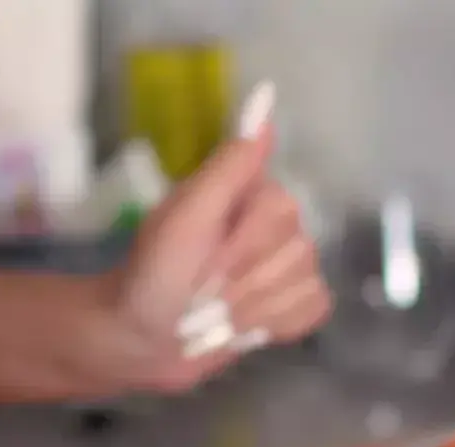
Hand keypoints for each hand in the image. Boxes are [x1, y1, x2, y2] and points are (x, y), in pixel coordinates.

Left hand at [99, 82, 333, 393]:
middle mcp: (276, 226)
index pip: (284, 212)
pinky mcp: (292, 306)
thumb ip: (230, 165)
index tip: (206, 257)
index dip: (245, 245)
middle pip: (299, 253)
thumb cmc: (153, 272)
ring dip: (255, 309)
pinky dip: (277, 325)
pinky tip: (244, 328)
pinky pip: (314, 308)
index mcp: (250, 195)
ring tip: (217, 314)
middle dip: (246, 283)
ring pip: (305, 285)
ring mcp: (288, 268)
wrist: (139, 337)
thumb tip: (264, 100)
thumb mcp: (185, 214)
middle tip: (205, 290)